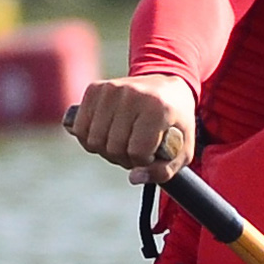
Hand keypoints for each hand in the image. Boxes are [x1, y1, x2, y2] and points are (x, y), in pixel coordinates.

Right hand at [70, 73, 196, 182]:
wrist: (166, 86)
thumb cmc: (175, 123)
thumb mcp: (182, 150)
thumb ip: (163, 172)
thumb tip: (134, 178)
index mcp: (159, 108)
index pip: (137, 152)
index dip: (143, 161)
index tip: (152, 153)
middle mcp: (133, 94)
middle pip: (113, 148)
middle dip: (124, 158)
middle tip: (135, 151)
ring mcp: (111, 89)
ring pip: (94, 141)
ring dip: (106, 150)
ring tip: (122, 143)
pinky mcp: (95, 89)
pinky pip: (80, 128)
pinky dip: (90, 138)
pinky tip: (106, 134)